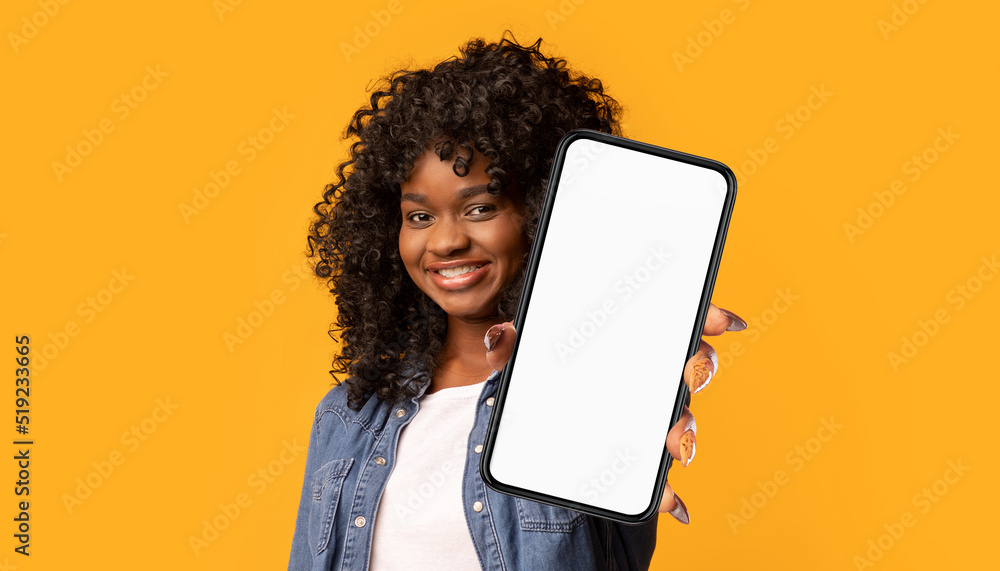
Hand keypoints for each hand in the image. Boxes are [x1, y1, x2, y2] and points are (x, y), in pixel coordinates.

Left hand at [483, 302, 747, 524]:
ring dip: (687, 432)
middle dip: (700, 371)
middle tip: (688, 374)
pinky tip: (672, 504)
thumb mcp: (526, 356)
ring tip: (675, 444)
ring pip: (682, 420)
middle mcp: (651, 378)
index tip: (719, 320)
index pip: (679, 323)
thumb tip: (496, 337)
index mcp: (635, 343)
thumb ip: (513, 342)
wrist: (539, 427)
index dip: (706, 317)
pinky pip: (660, 474)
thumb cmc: (545, 375)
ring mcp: (649, 418)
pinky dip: (669, 491)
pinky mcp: (639, 457)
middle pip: (692, 369)